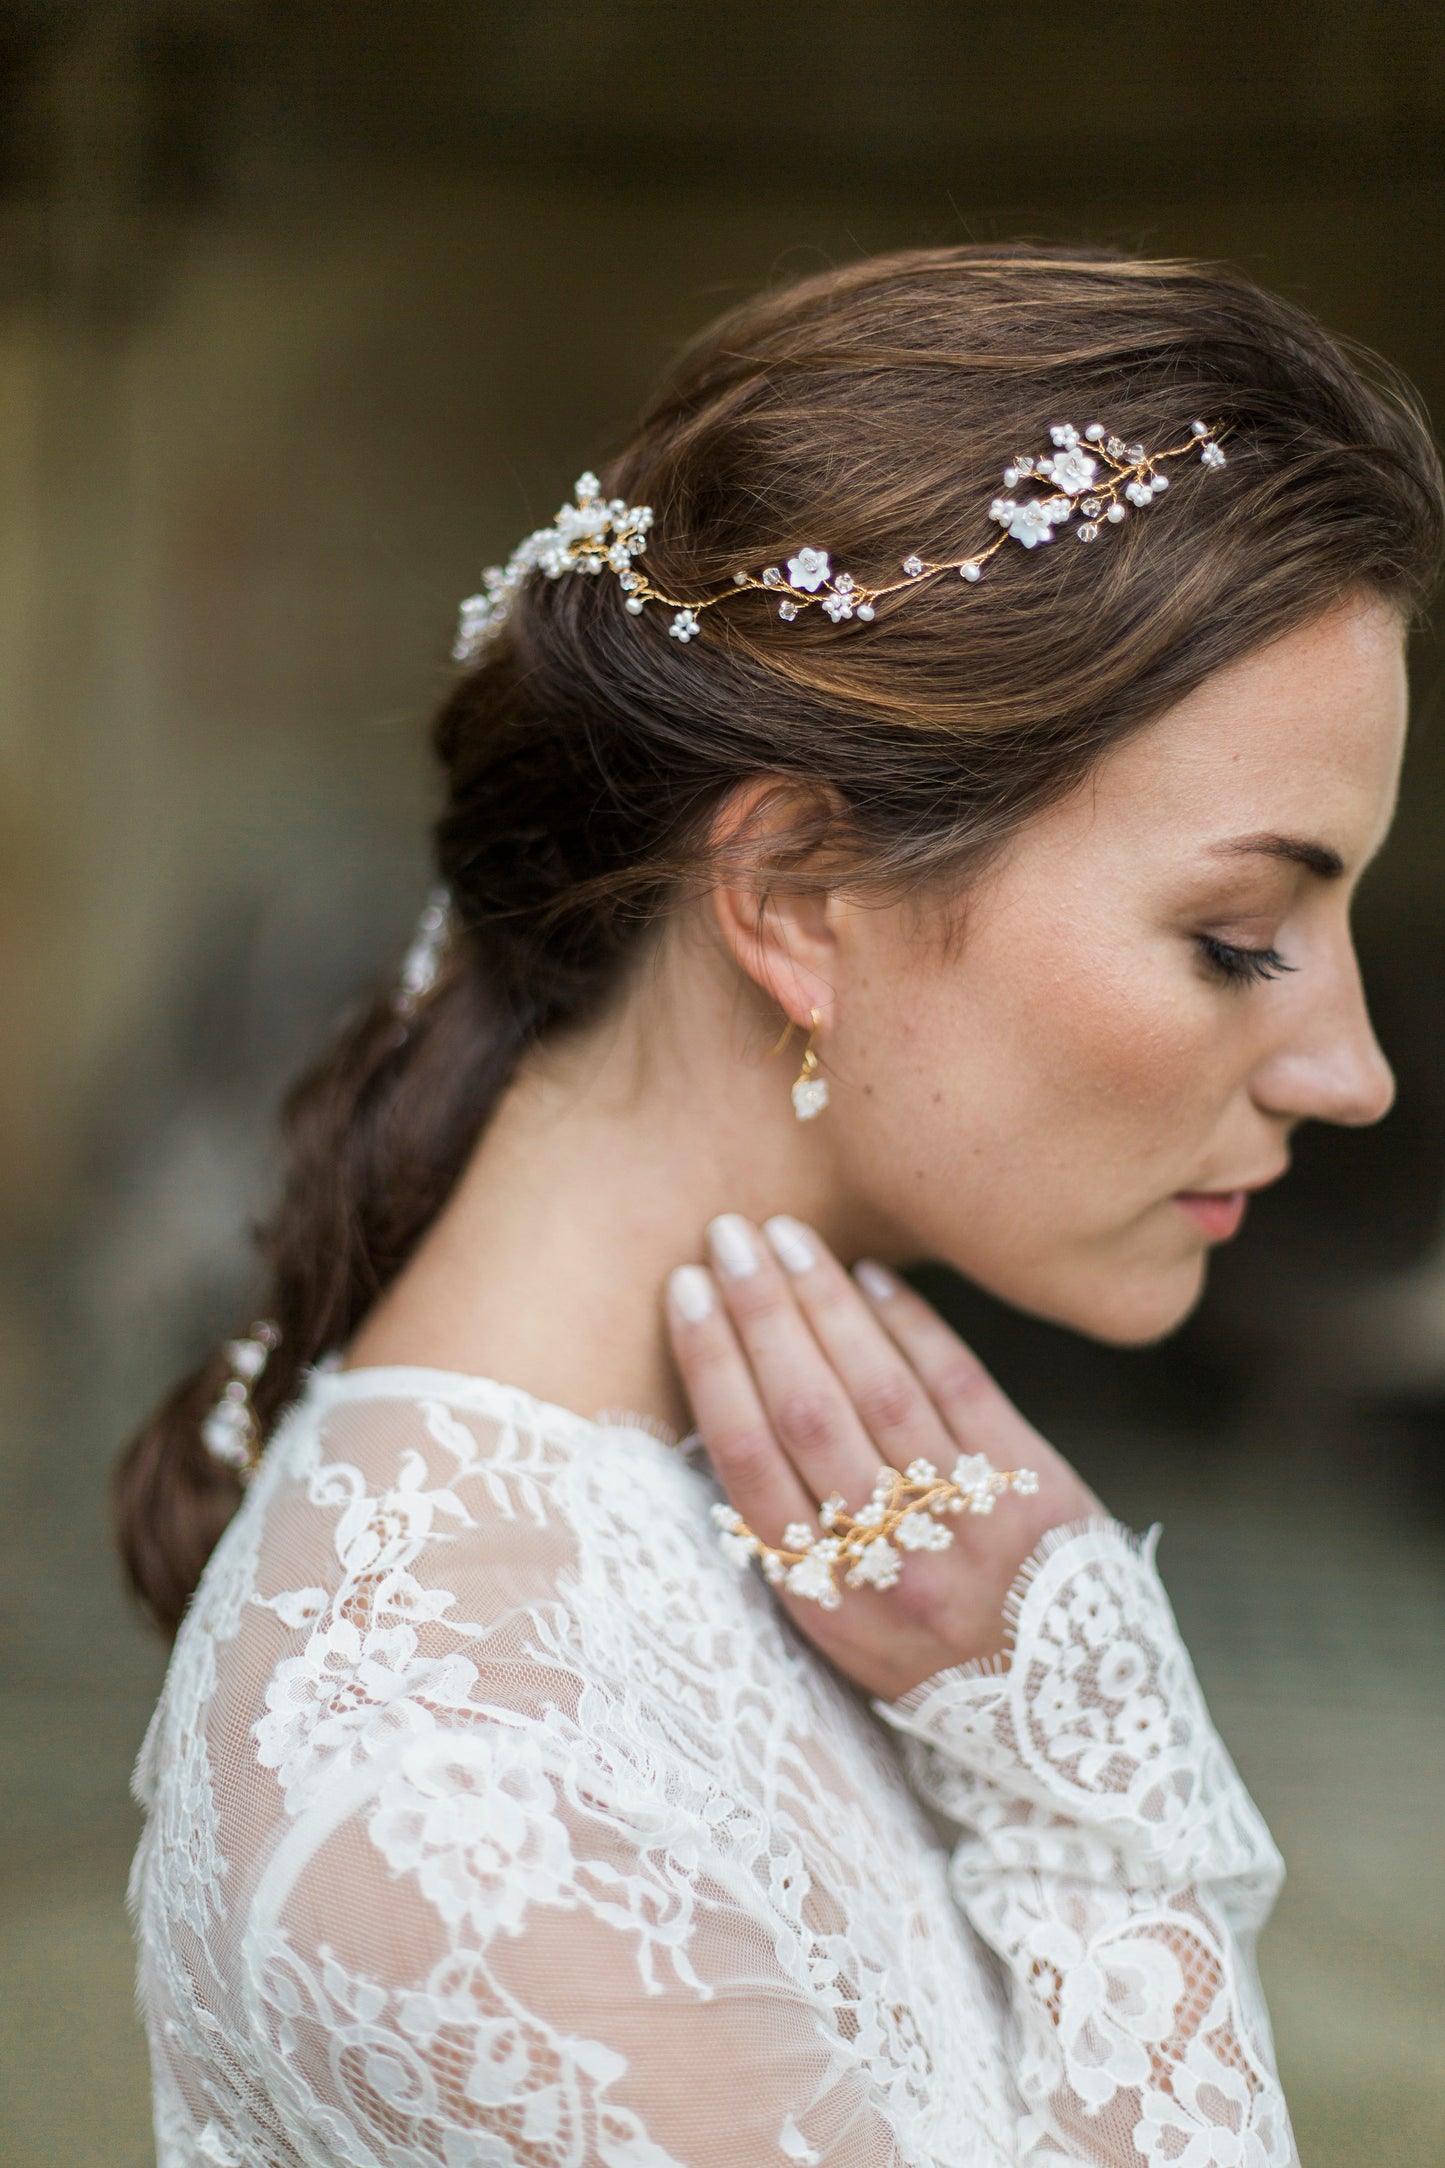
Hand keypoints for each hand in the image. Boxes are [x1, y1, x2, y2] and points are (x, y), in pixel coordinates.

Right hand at [665, 1215, 1102, 1700]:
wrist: (1067, 1710)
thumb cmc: (933, 1652)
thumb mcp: (843, 1628)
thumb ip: (789, 1537)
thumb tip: (727, 1407)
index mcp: (824, 1601)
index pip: (749, 1463)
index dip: (712, 1368)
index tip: (684, 1294)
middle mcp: (890, 1562)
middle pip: (806, 1413)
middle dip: (759, 1312)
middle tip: (729, 1236)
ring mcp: (964, 1522)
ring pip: (878, 1388)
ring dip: (825, 1301)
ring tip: (788, 1237)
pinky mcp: (1031, 1487)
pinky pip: (958, 1387)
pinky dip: (910, 1324)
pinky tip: (871, 1276)